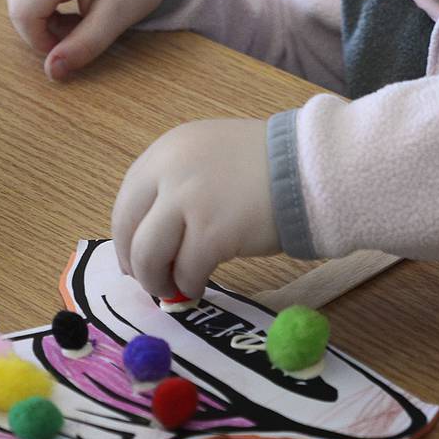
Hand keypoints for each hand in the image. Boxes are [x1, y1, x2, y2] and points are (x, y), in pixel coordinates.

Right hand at [6, 0, 177, 79]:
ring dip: (40, 19)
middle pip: (17, 4)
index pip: (24, 10)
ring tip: (76, 16)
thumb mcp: (117, 18)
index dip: (40, 40)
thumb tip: (52, 72)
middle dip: (42, 30)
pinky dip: (39, 5)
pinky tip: (66, 4)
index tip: (69, 48)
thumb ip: (84, 46)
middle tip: (80, 30)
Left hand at [112, 119, 280, 299]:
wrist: (312, 168)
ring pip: (148, 255)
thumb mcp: (211, 155)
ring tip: (174, 288)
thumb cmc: (270, 165)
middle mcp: (171, 172)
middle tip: (149, 280)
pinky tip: (199, 286)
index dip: (126, 235)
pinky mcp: (212, 233)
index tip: (132, 256)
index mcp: (168, 151)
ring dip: (156, 279)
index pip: (127, 200)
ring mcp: (190, 202)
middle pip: (129, 229)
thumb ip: (179, 182)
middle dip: (135, 263)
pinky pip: (186, 271)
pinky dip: (189, 285)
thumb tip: (153, 232)